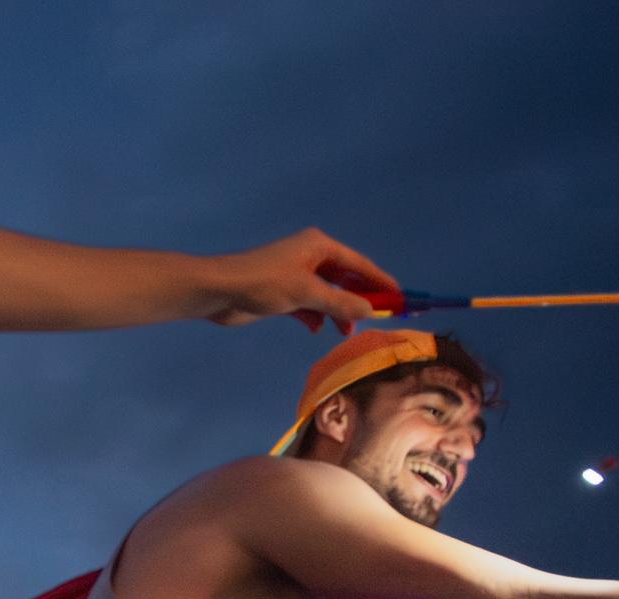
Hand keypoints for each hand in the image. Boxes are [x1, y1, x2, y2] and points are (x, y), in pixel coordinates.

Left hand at [204, 228, 398, 333]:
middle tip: (376, 320)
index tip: (400, 298)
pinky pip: (309, 305)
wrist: (218, 291)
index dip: (380, 282)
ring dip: (337, 312)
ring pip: (327, 295)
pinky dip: (315, 316)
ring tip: (345, 332)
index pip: (359, 264)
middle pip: (345, 279)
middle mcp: (310, 257)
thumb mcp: (306, 292)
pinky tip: (316, 329)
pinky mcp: (282, 294)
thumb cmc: (263, 283)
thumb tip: (370, 310)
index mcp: (319, 246)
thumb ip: (339, 302)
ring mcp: (296, 275)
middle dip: (358, 299)